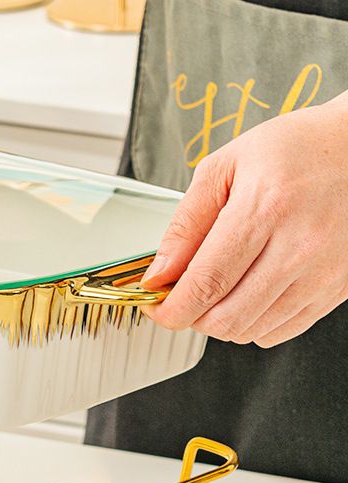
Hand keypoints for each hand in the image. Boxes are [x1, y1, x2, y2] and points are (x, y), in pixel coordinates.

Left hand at [141, 96, 347, 347]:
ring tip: (216, 288)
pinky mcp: (337, 289)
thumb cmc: (295, 149)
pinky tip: (247, 293)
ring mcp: (323, 273)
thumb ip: (185, 224)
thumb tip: (159, 274)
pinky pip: (279, 332)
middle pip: (225, 318)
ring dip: (219, 321)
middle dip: (190, 316)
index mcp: (265, 209)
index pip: (205, 283)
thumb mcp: (225, 167)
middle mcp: (300, 246)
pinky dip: (251, 324)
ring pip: (249, 331)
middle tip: (181, 295)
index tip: (153, 305)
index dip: (170, 307)